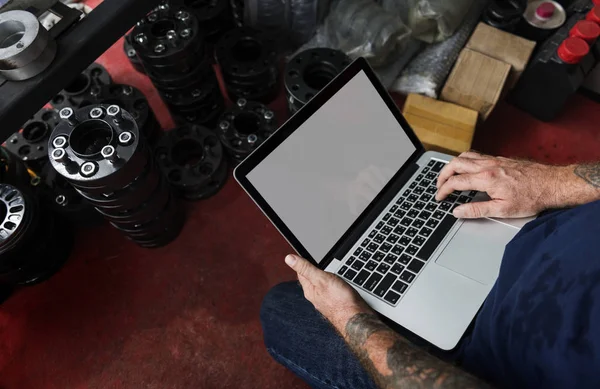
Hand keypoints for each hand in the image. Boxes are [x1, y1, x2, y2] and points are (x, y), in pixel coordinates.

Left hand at [285, 254, 371, 331]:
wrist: (355, 319)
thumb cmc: (340, 301)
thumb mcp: (321, 279)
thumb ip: (306, 269)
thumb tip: (288, 259)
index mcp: (309, 290)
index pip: (301, 273)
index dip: (302, 262)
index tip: (302, 255)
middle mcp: (316, 297)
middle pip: (311, 280)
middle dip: (312, 271)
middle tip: (313, 261)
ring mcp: (326, 301)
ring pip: (321, 286)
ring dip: (323, 278)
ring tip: (325, 271)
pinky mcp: (336, 304)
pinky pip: (331, 292)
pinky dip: (332, 286)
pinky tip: (337, 285)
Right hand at [435, 151, 564, 218]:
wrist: (552, 184)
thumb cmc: (531, 197)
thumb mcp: (502, 210)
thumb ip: (477, 210)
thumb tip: (458, 211)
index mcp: (486, 179)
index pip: (456, 182)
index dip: (443, 190)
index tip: (439, 197)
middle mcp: (487, 166)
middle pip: (456, 164)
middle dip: (442, 175)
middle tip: (439, 186)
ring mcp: (493, 160)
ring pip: (465, 156)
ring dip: (452, 165)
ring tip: (448, 175)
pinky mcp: (500, 159)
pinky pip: (476, 155)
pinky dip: (465, 161)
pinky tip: (467, 169)